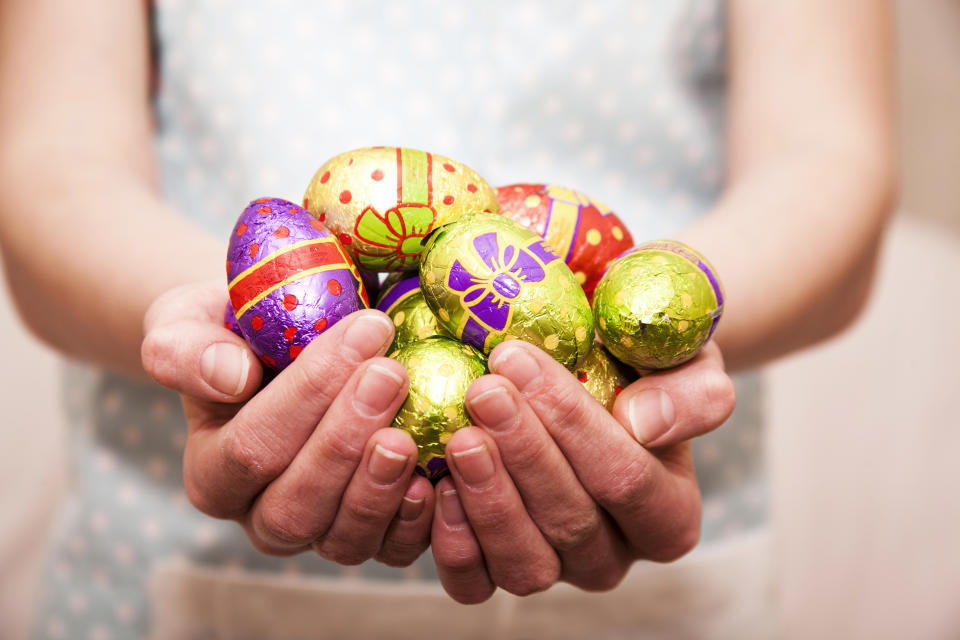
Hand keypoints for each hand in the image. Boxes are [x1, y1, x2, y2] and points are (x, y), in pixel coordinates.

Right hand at [141, 280, 434, 566]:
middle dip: (346, 440)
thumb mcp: (190, 321)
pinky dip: (417, 522)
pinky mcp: (372, 537)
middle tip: (391, 374)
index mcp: (213, 472)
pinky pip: (392, 550)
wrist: (288, 345)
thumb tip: (230, 377)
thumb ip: (187, 349)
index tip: (365, 329)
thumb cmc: (239, 332)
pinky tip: (435, 477)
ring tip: (410, 432)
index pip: (252, 448)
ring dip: (379, 487)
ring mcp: (319, 532)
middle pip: (295, 505)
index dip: (309, 394)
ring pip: (342, 539)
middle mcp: (260, 516)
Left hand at [430, 340, 734, 602]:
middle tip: (483, 390)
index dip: (572, 423)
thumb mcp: (687, 362)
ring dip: (489, 499)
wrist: (594, 379)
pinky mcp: (500, 573)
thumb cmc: (641, 367)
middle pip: (571, 521)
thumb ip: (690, 393)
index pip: (626, 479)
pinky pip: (475, 583)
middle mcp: (616, 554)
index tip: (519, 360)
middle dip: (523, 451)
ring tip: (461, 436)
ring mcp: (557, 569)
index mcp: (670, 514)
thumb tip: (644, 423)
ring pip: (526, 563)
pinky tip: (438, 484)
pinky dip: (453, 543)